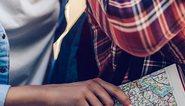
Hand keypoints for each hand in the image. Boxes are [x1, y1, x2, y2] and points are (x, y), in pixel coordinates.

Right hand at [5, 79, 131, 105]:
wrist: (54, 94)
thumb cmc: (72, 94)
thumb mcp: (88, 90)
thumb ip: (100, 95)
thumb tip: (113, 103)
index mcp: (97, 81)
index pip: (115, 90)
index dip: (124, 99)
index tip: (130, 105)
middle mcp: (93, 84)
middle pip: (109, 102)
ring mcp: (86, 91)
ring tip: (85, 105)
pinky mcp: (79, 99)